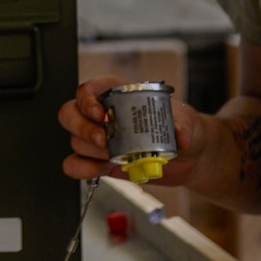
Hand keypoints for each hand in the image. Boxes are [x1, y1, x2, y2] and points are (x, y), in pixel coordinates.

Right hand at [57, 74, 208, 187]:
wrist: (190, 157)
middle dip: (82, 128)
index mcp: (117, 95)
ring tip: (115, 157)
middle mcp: (102, 115)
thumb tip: (179, 135)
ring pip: (75, 141)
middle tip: (105, 141)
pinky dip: (82, 169)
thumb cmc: (184, 128)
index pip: (87, 90)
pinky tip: (99, 170)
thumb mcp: (187, 120)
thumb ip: (183, 126)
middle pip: (70, 113)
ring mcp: (99, 139)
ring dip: (91, 151)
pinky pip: (76, 165)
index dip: (87, 100)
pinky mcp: (101, 163)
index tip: (100, 113)